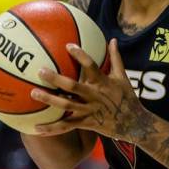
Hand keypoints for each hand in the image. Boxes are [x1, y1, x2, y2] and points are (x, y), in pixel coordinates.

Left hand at [32, 39, 156, 141]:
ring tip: (33, 93)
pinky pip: (67, 126)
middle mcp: (94, 96)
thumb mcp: (123, 77)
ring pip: (67, 105)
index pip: (91, 65)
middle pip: (73, 86)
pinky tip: (36, 128)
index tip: (68, 45)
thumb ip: (116, 58)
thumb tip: (113, 39)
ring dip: (50, 100)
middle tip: (40, 71)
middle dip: (56, 79)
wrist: (134, 123)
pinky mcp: (86, 123)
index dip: (80, 55)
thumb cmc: (127, 97)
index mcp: (103, 82)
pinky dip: (52, 128)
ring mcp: (90, 110)